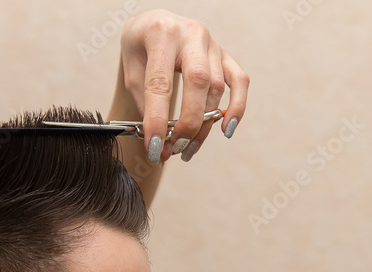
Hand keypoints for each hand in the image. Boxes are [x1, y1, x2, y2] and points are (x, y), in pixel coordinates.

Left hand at [118, 10, 249, 163]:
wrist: (156, 22)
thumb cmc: (142, 46)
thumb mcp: (132, 68)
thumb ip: (145, 102)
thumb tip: (160, 142)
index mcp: (161, 33)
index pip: (161, 83)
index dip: (158, 119)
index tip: (154, 146)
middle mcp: (191, 34)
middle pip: (198, 83)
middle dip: (188, 122)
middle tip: (175, 147)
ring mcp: (212, 43)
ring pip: (216, 89)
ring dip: (204, 125)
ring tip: (187, 148)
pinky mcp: (225, 53)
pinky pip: (240, 81)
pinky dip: (237, 107)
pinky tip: (226, 129)